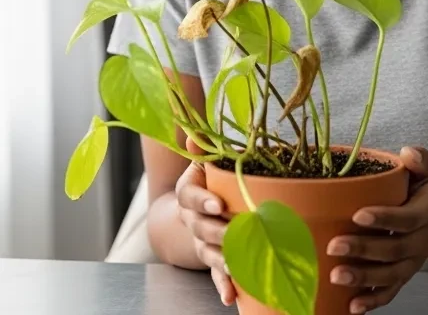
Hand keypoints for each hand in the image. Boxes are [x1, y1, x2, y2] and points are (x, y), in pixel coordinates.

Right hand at [175, 136, 234, 306]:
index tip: (218, 204)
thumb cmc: (210, 180)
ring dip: (222, 260)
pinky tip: (231, 297)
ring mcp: (202, 242)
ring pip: (208, 252)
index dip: (203, 201)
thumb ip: (202, 147)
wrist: (199, 210)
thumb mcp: (207, 161)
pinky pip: (217, 274)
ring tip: (237, 265)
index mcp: (189, 194)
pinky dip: (224, 286)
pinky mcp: (215, 259)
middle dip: (218, 231)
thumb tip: (191, 132)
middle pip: (200, 227)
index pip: (190, 197)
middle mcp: (192, 220)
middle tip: (236, 232)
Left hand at [329, 147, 427, 313]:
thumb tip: (407, 153)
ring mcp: (412, 263)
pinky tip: (352, 306)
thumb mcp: (427, 174)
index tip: (358, 215)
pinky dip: (373, 302)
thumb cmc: (424, 195)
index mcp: (425, 214)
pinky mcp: (403, 277)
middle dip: (364, 250)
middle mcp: (421, 242)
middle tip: (334, 246)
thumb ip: (421, 161)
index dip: (384, 218)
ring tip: (336, 276)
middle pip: (394, 249)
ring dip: (364, 278)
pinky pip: (390, 293)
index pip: (405, 218)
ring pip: (390, 275)